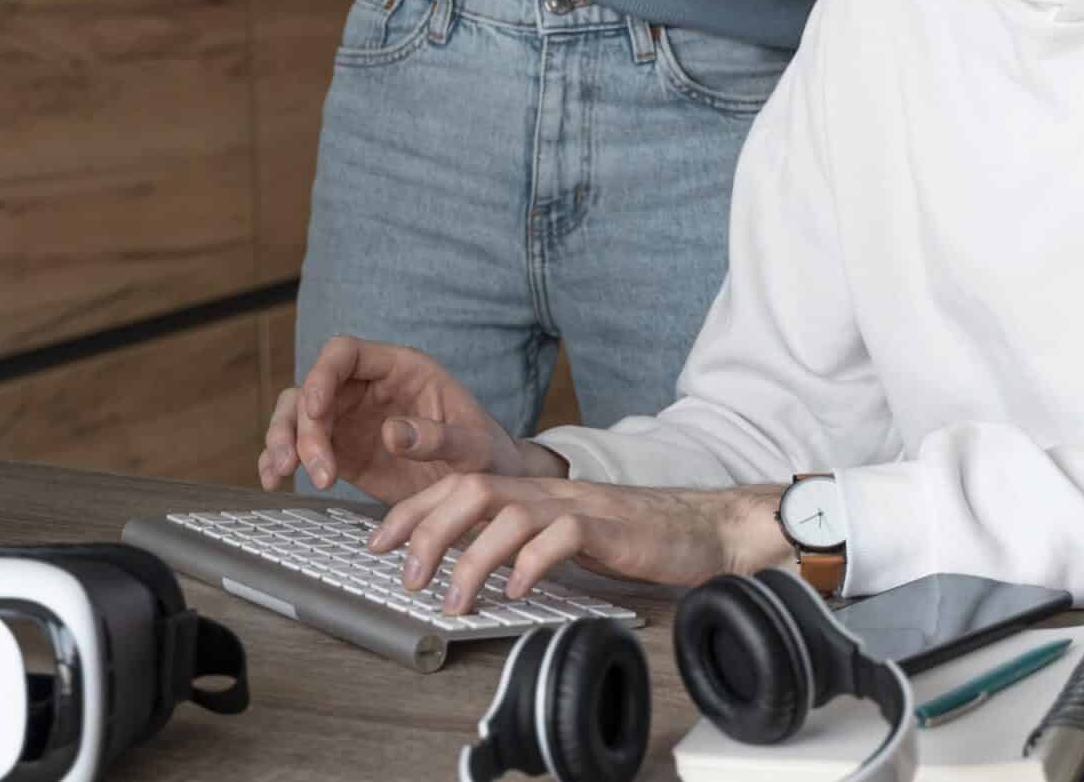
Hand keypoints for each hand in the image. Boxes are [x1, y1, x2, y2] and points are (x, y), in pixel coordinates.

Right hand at [257, 335, 542, 503]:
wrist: (486, 493)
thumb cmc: (487, 456)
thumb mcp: (474, 447)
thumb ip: (438, 437)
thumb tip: (393, 432)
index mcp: (400, 369)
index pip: (346, 353)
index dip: (323, 374)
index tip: (316, 408)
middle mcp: (369, 389)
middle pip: (313, 389)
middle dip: (302, 425)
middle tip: (312, 466)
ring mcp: (351, 419)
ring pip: (298, 416)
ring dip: (282, 440)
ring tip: (282, 474)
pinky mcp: (343, 451)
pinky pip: (301, 448)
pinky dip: (280, 460)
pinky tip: (273, 480)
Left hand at [366, 474, 790, 612]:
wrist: (705, 526)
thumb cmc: (636, 538)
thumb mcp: (567, 536)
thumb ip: (525, 543)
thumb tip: (475, 573)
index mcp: (534, 491)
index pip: (459, 484)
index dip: (414, 510)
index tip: (379, 542)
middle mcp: (549, 491)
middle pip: (471, 489)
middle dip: (428, 529)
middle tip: (405, 576)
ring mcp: (578, 505)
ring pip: (507, 512)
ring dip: (472, 557)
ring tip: (455, 599)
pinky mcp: (610, 526)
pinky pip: (562, 536)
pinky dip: (532, 562)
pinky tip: (518, 589)